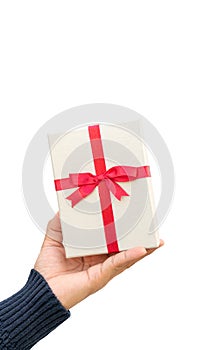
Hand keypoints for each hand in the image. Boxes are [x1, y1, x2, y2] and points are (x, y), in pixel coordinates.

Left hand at [34, 213, 163, 308]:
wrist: (42, 288)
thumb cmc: (48, 266)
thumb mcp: (54, 236)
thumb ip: (60, 221)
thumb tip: (67, 206)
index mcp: (92, 248)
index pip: (111, 236)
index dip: (122, 226)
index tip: (132, 214)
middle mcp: (101, 258)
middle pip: (124, 246)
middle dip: (139, 237)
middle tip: (151, 225)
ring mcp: (103, 268)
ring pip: (127, 256)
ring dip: (143, 248)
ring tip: (157, 239)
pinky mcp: (101, 276)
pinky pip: (117, 264)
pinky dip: (130, 256)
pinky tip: (141, 249)